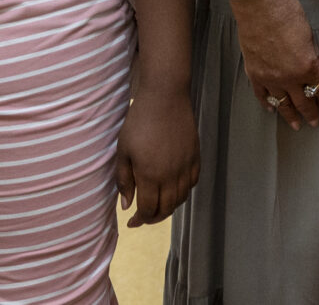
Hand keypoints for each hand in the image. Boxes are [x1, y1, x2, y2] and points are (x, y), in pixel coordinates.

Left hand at [113, 77, 198, 226]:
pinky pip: (193, 182)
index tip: (132, 222)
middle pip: (167, 208)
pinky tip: (174, 188)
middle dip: (154, 218)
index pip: (149, 209)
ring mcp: (186, 165)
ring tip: (158, 204)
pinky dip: (184, 191)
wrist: (165, 97)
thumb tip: (127, 205)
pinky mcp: (196, 156)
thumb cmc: (139, 122)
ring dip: (170, 206)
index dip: (140, 220)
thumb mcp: (123, 151)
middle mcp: (171, 175)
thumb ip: (124, 180)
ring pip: (181, 198)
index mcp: (150, 175)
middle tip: (144, 217)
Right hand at [229, 0, 318, 129]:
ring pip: (282, 104)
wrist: (260, 6)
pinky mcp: (254, 74)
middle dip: (310, 113)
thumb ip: (314, 53)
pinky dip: (267, 104)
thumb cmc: (287, 14)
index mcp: (307, 66)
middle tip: (314, 122)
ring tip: (295, 125)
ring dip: (290, 115)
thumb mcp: (309, 33)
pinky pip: (262, 95)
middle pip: (302, 101)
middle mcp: (289, 77)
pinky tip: (272, 110)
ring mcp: (270, 78)